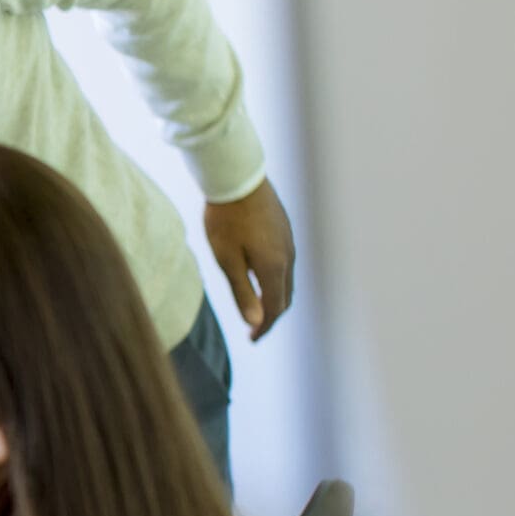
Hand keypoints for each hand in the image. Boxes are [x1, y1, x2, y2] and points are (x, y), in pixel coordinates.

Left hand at [201, 180, 296, 340]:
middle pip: (285, 296)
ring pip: (287, 279)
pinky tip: (261, 277)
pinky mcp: (285, 229)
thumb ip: (242, 291)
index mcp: (274, 267)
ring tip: (258, 307)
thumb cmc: (225, 219)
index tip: (253, 338)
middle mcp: (288, 256)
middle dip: (272, 315)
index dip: (264, 326)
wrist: (236, 177)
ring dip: (275, 297)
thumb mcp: (227, 259)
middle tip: (255, 329)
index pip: (275, 308)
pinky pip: (286, 262)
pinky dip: (276, 278)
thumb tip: (256, 321)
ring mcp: (289, 241)